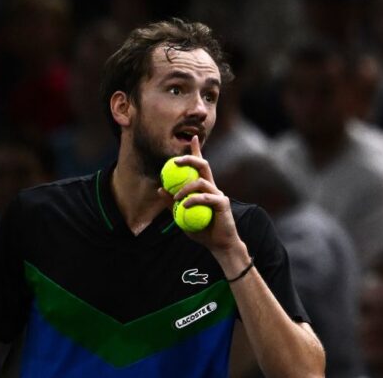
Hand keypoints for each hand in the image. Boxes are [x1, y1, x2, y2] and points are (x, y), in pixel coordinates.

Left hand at [156, 136, 245, 260]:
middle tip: (175, 161)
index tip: (192, 138)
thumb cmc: (202, 231)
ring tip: (177, 197)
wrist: (219, 245)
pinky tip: (185, 204)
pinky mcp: (222, 203)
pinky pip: (206, 197)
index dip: (197, 151)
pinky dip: (194, 199)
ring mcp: (218, 194)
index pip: (200, 166)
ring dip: (186, 187)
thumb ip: (173, 204)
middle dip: (191, 158)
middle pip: (203, 166)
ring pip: (201, 181)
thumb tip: (160, 189)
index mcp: (204, 188)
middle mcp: (212, 187)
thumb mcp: (182, 217)